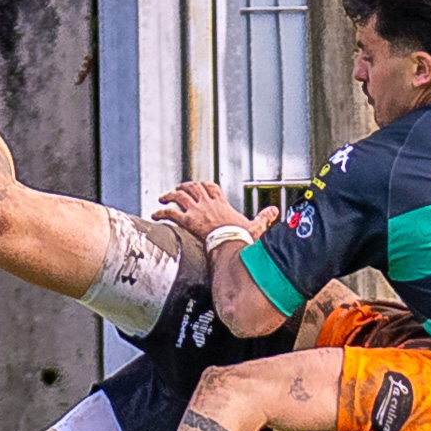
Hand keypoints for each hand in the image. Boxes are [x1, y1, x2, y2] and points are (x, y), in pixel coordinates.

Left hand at [153, 180, 273, 242]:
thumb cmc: (241, 238)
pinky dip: (161, 212)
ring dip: (169, 195)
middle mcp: (207, 204)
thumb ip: (264, 217)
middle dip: (184, 187)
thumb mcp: (255, 226)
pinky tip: (155, 215)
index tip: (198, 185)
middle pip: (193, 187)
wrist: (231, 244)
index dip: (203, 185)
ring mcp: (197, 211)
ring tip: (162, 198)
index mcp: (221, 204)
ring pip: (179, 196)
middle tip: (177, 189)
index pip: (211, 187)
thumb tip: (275, 212)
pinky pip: (170, 213)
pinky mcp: (188, 221)